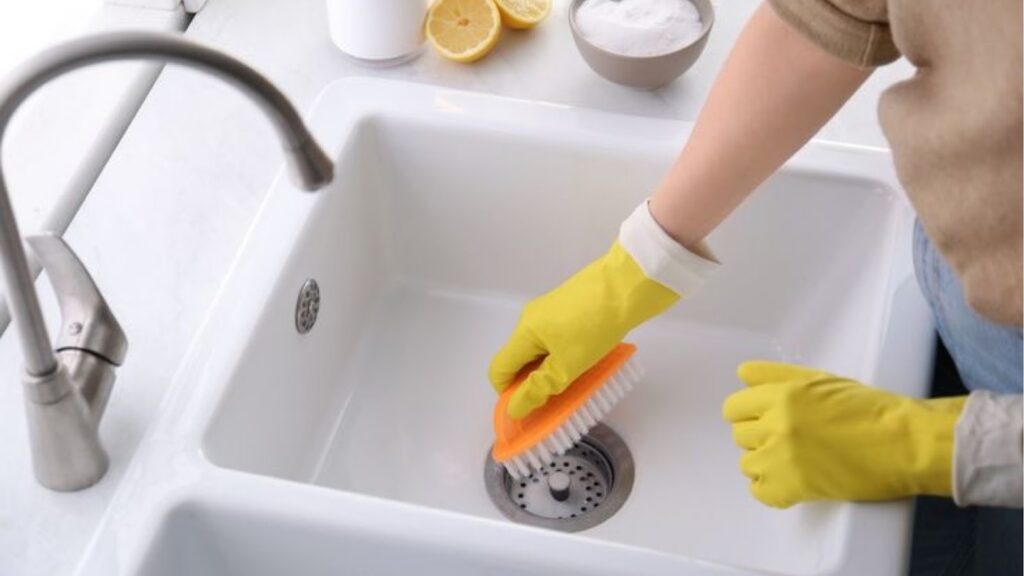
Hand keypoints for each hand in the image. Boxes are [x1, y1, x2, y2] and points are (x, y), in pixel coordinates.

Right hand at [489, 202, 717, 418]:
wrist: (630, 283)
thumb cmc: (596, 325)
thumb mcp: (567, 365)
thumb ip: (538, 388)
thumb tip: (513, 408)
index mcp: (524, 332)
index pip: (498, 370)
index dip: (509, 394)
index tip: (533, 408)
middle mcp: (531, 319)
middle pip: (519, 360)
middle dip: (533, 384)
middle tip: (559, 400)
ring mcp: (550, 311)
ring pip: (540, 350)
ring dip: (551, 370)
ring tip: (578, 383)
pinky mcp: (570, 308)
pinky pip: (556, 339)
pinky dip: (564, 355)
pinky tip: (587, 361)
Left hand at [723, 361, 965, 507]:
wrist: (904, 443)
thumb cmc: (870, 408)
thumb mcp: (821, 379)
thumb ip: (776, 375)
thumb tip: (743, 374)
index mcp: (782, 396)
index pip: (734, 408)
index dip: (748, 414)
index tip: (763, 420)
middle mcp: (776, 425)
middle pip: (740, 436)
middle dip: (760, 436)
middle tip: (789, 439)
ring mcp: (782, 458)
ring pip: (748, 464)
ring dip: (766, 463)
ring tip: (795, 460)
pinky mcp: (795, 488)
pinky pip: (760, 492)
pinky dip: (773, 489)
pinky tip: (793, 482)